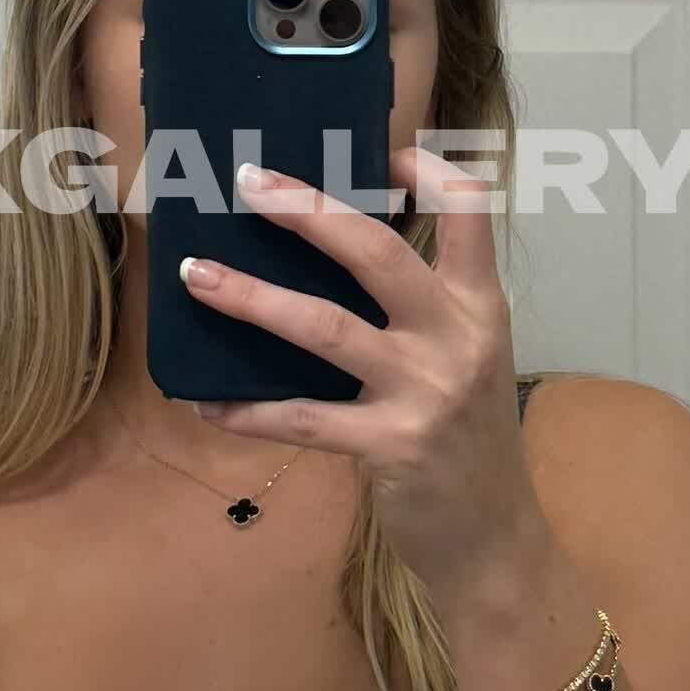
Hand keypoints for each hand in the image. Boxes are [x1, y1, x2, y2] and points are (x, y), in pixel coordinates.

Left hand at [180, 137, 554, 622]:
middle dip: (307, 210)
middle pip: (378, 252)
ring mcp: (425, 392)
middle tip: (249, 182)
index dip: (427, 172)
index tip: (380, 152)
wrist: (493, 538)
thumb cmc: (466, 440)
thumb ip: (419, 311)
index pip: (470, 210)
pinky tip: (204, 400)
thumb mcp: (465, 359)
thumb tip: (329, 259)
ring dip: (251, 298)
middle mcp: (458, 337)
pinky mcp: (390, 447)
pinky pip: (301, 418)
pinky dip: (246, 409)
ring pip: (324, 326)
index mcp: (481, 306)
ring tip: (196, 275)